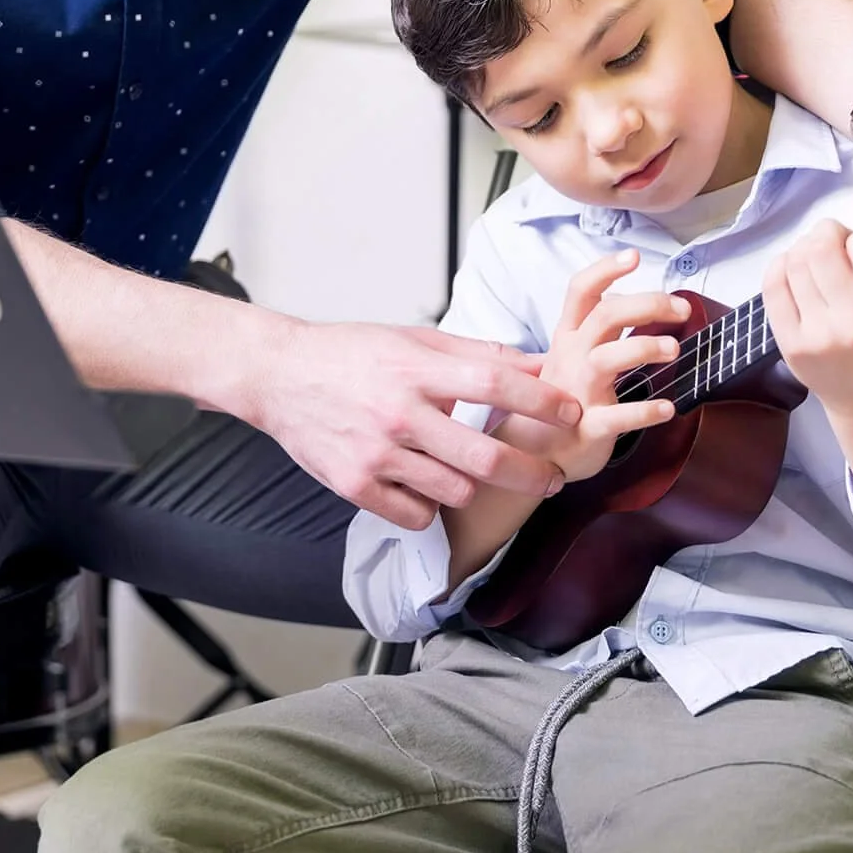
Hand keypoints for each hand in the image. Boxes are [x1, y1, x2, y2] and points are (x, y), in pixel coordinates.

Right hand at [248, 320, 585, 529]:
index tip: (573, 411)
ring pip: (456, 490)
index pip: (496, 384)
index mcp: (417, 369)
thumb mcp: (414, 339)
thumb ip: (477, 354)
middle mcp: (400, 413)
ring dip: (473, 485)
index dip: (543, 400)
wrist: (279, 376)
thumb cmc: (350, 353)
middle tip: (552, 477)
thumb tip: (538, 363)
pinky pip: (417, 514)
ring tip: (469, 471)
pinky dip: (430, 504)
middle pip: (485, 456)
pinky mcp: (355, 485)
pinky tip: (426, 485)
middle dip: (532, 472)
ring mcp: (377, 454)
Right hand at [499, 251, 681, 481]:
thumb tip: (627, 295)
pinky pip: (617, 417)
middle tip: (681, 308)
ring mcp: (577, 393)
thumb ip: (598, 328)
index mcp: (568, 338)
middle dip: (646, 304)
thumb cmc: (560, 401)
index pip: (581, 291)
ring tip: (674, 349)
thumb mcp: (572, 356)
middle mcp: (570, 358)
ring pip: (606, 359)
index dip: (605, 269)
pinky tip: (668, 408)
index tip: (633, 256)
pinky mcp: (587, 429)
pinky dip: (645, 411)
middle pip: (604, 315)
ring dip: (643, 347)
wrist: (533, 455)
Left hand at [762, 218, 852, 413]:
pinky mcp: (791, 344)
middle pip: (823, 250)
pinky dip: (782, 265)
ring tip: (817, 256)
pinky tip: (794, 267)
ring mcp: (819, 337)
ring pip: (796, 262)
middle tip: (833, 238)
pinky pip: (773, 285)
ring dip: (805, 247)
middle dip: (827, 232)